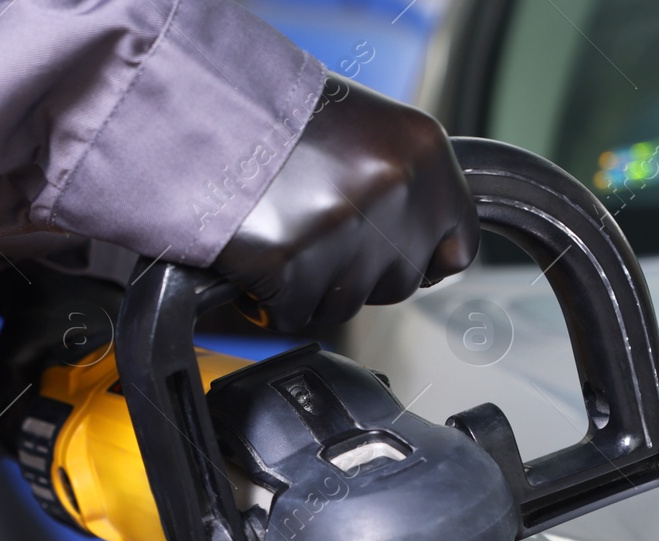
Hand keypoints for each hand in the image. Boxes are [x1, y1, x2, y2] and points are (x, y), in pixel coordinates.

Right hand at [213, 75, 478, 331]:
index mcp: (423, 152)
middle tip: (318, 229)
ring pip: (347, 305)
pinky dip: (272, 296)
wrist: (199, 109)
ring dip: (314, 284)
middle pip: (400, 283)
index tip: (393, 253)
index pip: (458, 245)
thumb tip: (437, 258)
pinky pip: (294, 313)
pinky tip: (259, 251)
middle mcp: (395, 190)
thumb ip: (408, 188)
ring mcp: (346, 231)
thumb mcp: (368, 132)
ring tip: (284, 231)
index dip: (422, 255)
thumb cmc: (277, 116)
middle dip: (361, 271)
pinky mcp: (294, 266)